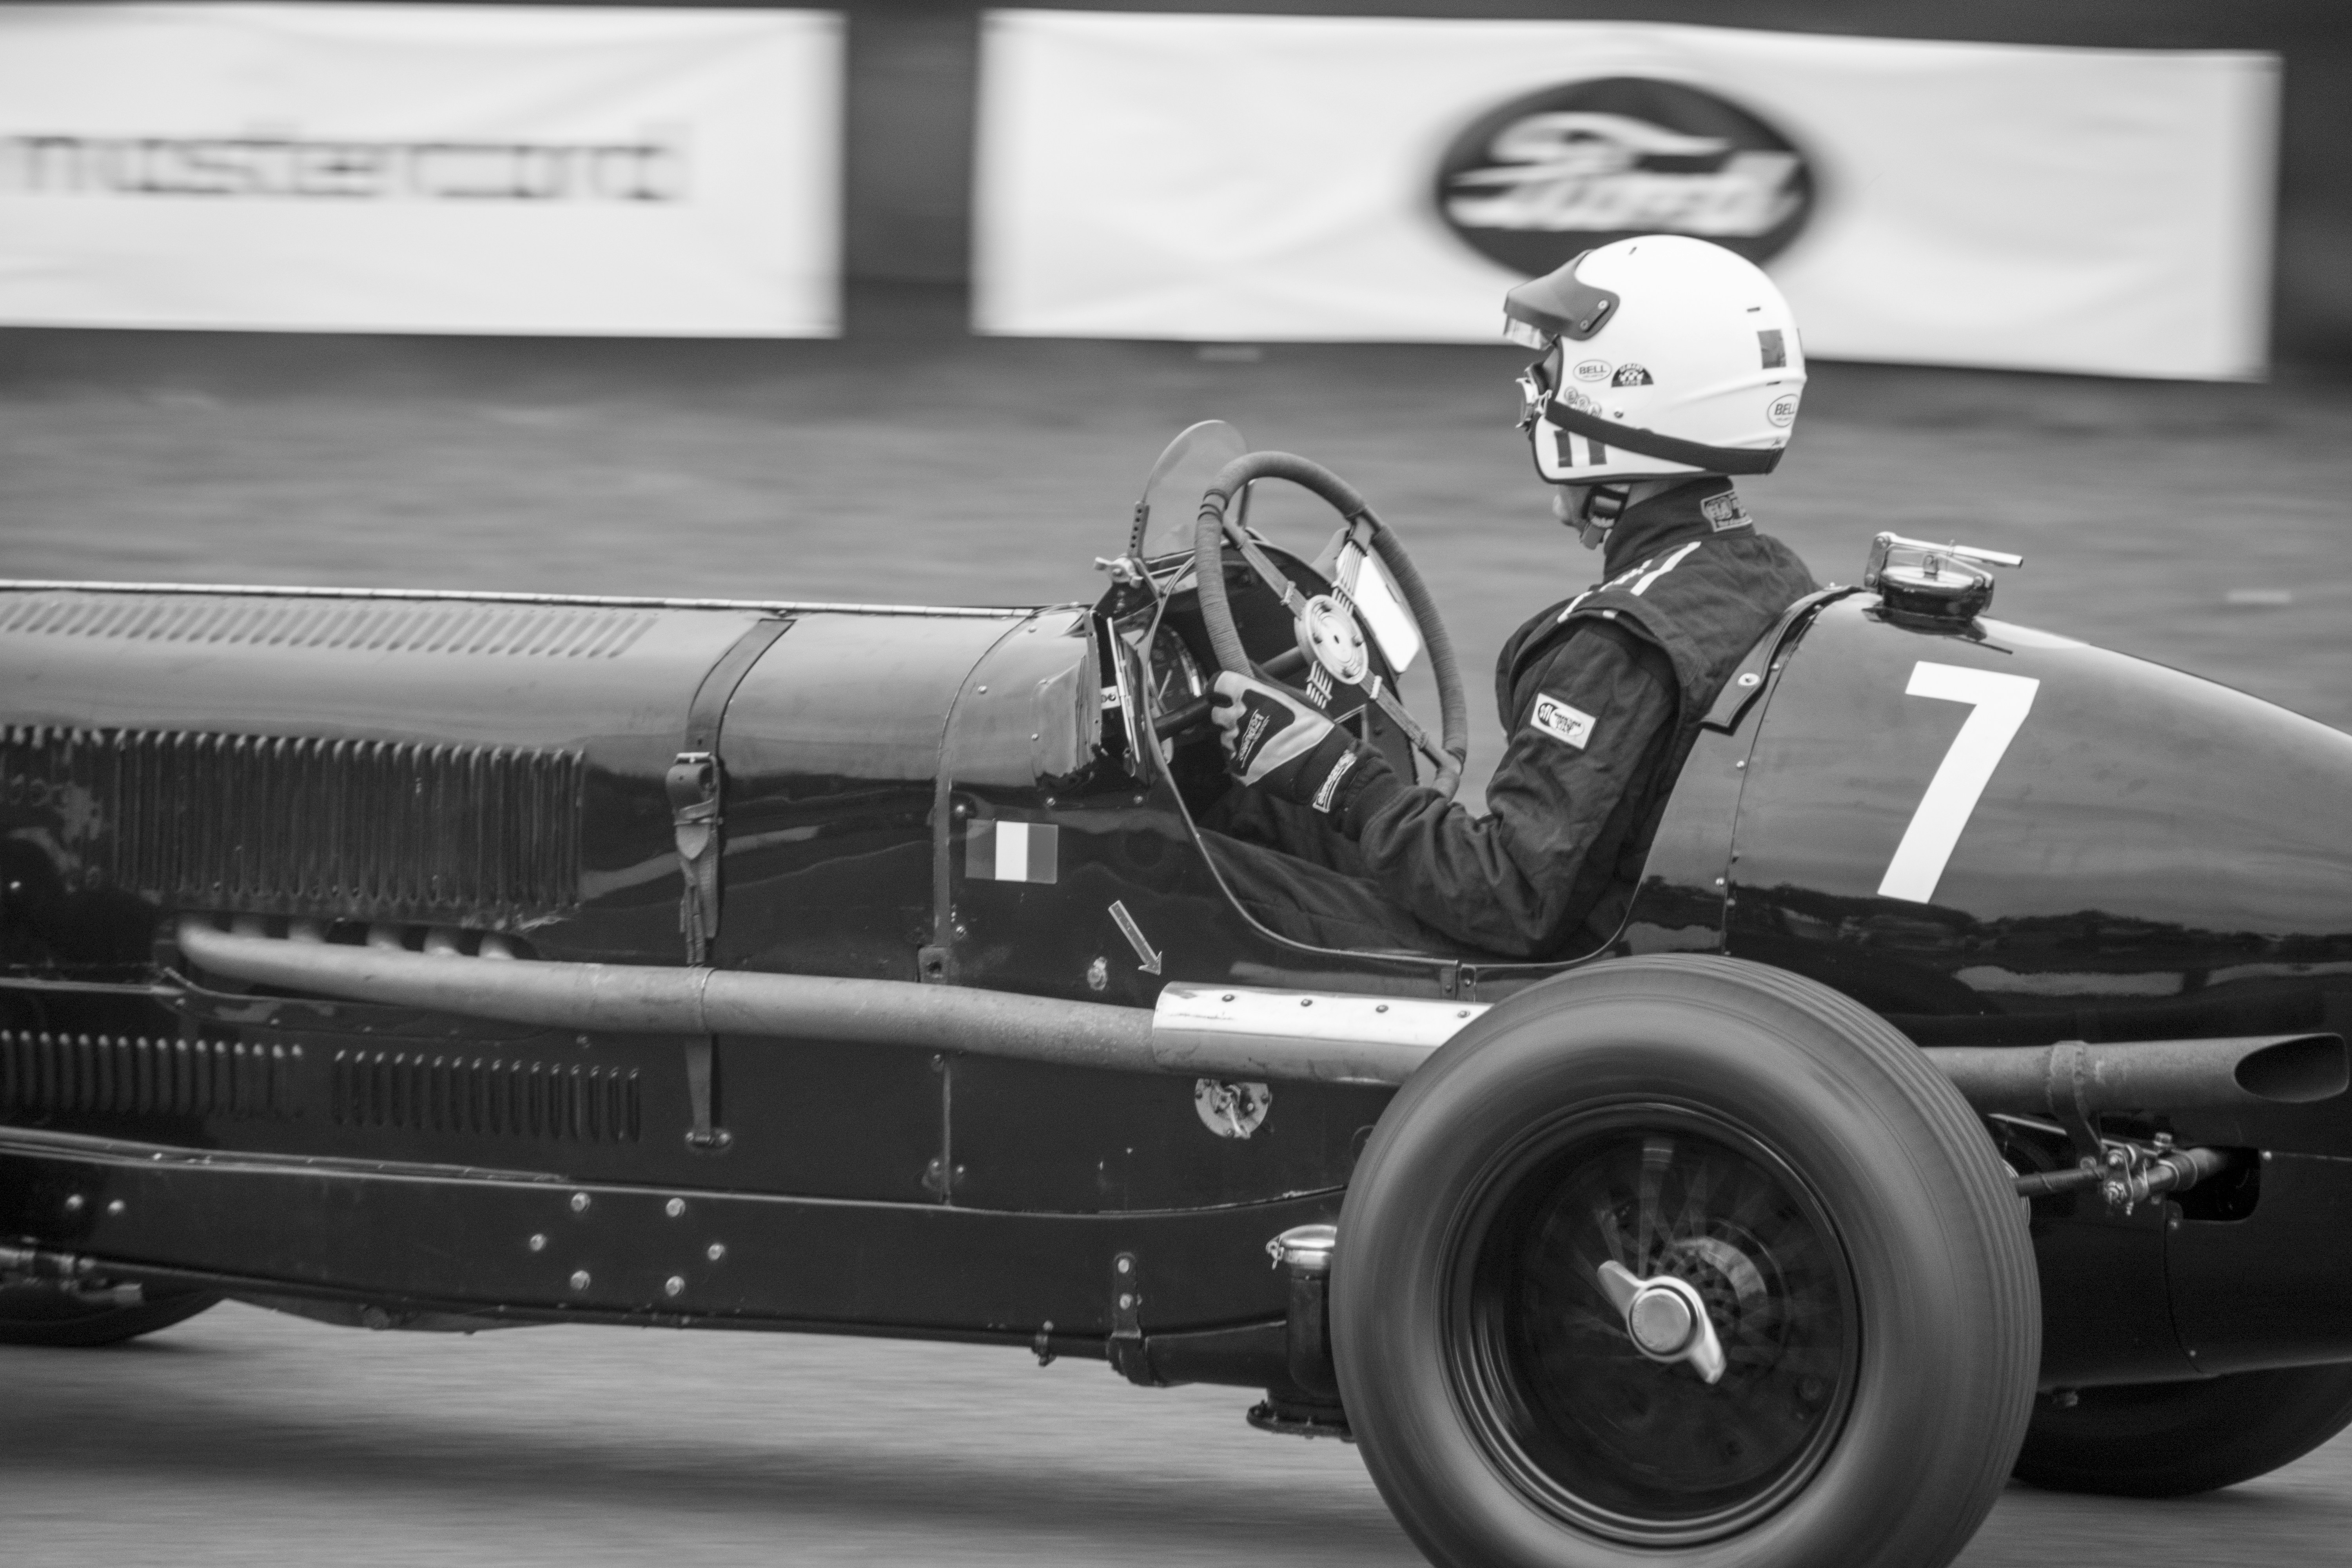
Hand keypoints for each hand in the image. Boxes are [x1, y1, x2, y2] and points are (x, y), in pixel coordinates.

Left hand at [1210, 671, 1366, 814]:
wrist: (1321, 765)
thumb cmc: (1312, 728)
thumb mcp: (1293, 695)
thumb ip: (1264, 680)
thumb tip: (1249, 664)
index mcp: (1248, 695)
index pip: (1217, 684)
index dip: (1222, 690)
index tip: (1228, 694)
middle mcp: (1237, 717)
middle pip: (1218, 713)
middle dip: (1230, 715)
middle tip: (1251, 720)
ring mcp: (1236, 743)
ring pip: (1226, 737)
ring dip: (1238, 737)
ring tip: (1263, 740)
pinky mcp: (1239, 766)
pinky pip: (1232, 757)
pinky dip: (1243, 756)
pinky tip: (1262, 755)